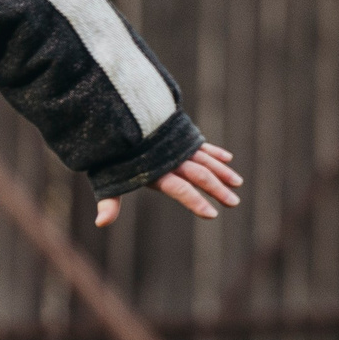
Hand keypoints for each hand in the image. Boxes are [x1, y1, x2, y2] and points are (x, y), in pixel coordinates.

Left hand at [94, 142, 241, 227]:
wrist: (112, 115)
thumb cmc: (109, 154)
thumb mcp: (107, 178)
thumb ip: (109, 202)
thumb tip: (100, 224)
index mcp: (156, 171)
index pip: (181, 189)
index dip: (196, 202)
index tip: (212, 214)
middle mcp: (170, 158)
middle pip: (199, 175)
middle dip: (218, 190)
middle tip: (233, 203)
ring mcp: (177, 146)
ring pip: (205, 160)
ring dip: (222, 172)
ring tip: (238, 184)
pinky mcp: (178, 135)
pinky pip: (200, 145)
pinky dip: (214, 152)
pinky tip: (228, 159)